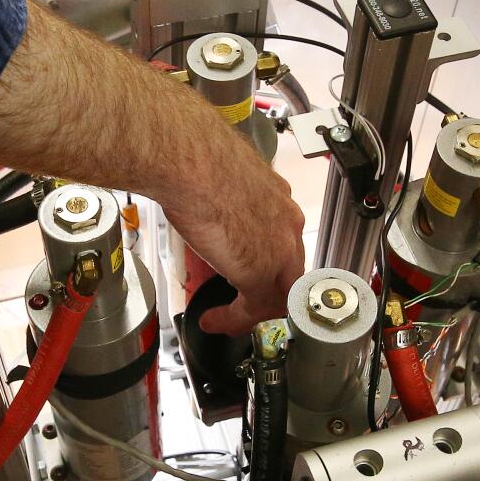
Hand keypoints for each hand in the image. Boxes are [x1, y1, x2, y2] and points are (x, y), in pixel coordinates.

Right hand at [160, 152, 306, 334]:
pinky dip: (232, 320)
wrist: (190, 163)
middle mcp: (287, 224)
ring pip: (279, 294)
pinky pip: (252, 308)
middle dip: (268, 292)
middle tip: (244, 304)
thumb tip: (207, 202)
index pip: (283, 241)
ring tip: (228, 319)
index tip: (247, 270)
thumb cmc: (198, 160)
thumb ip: (224, 196)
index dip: (267, 262)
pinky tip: (215, 320)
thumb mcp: (222, 180)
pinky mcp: (260, 274)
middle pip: (289, 271)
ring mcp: (279, 251)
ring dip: (253, 311)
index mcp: (280, 199)